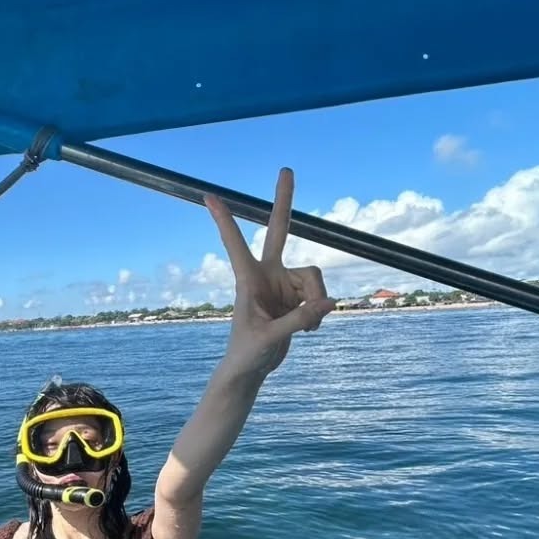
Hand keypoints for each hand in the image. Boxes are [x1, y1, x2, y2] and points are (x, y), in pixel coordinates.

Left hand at [205, 168, 334, 379]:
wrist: (253, 368)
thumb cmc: (248, 353)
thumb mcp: (270, 339)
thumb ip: (299, 320)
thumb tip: (330, 302)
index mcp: (248, 280)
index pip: (235, 244)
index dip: (224, 221)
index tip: (208, 196)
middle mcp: (267, 274)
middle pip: (279, 230)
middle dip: (284, 201)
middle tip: (286, 170)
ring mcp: (284, 283)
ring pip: (315, 278)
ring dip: (317, 303)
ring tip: (308, 327)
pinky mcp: (298, 296)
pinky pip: (321, 295)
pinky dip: (320, 312)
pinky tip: (310, 328)